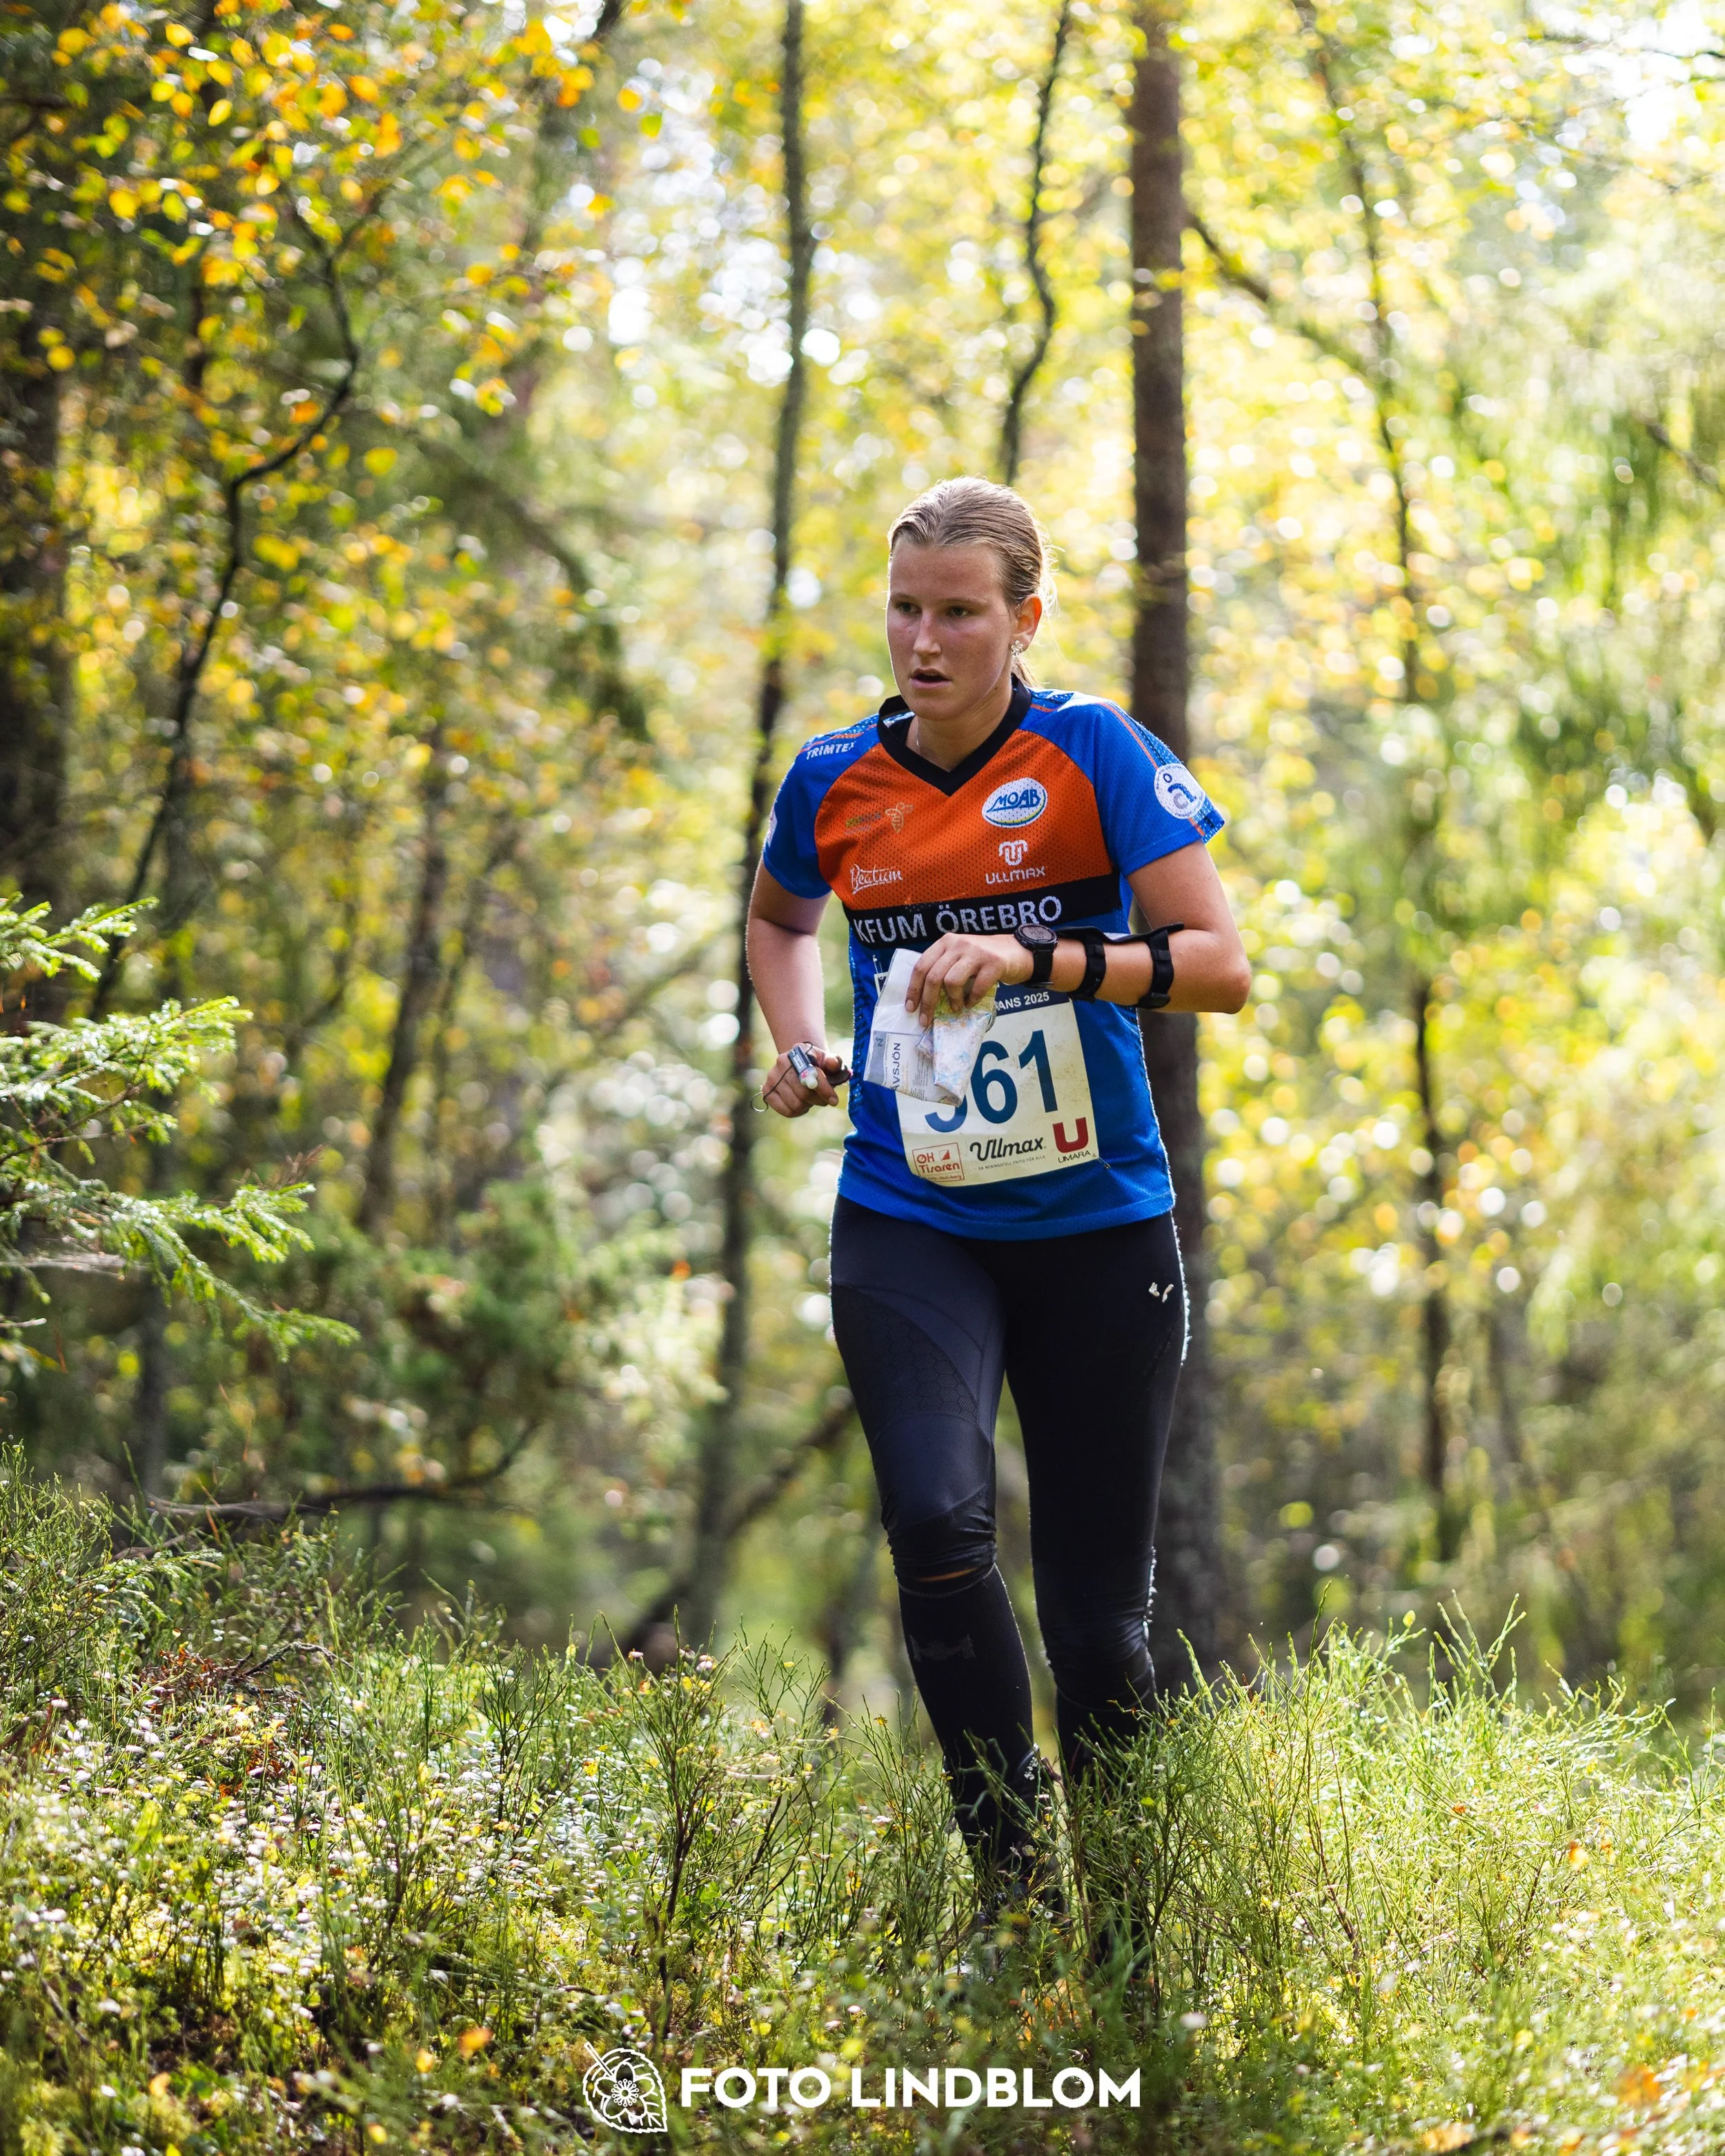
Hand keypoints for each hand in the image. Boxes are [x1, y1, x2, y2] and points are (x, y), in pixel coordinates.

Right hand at [760, 1043, 846, 1117]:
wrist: (800, 1066)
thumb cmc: (818, 1066)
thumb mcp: (828, 1061)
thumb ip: (834, 1062)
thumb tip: (833, 1064)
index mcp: (799, 1051)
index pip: (811, 1074)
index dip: (824, 1089)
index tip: (834, 1100)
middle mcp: (782, 1061)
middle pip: (803, 1092)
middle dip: (817, 1099)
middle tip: (823, 1100)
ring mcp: (772, 1076)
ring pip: (796, 1104)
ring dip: (807, 1105)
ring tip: (810, 1099)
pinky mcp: (767, 1091)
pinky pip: (785, 1111)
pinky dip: (797, 1112)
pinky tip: (800, 1104)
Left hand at [905, 933, 1030, 1025]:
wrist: (1017, 951)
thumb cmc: (983, 959)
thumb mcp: (960, 957)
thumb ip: (943, 968)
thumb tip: (922, 998)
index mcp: (945, 943)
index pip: (921, 966)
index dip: (913, 989)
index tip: (911, 1008)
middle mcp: (958, 944)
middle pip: (933, 976)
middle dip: (927, 1002)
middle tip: (927, 1019)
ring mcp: (976, 952)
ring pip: (951, 981)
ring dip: (952, 1001)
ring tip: (956, 1008)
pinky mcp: (994, 963)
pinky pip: (976, 987)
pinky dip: (972, 1000)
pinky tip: (971, 1003)